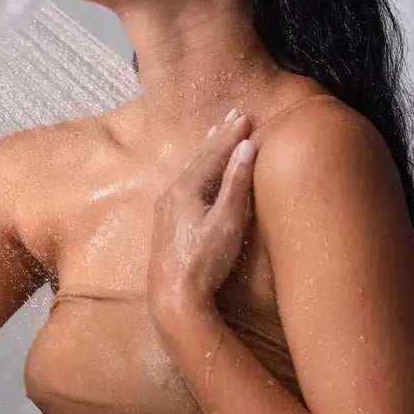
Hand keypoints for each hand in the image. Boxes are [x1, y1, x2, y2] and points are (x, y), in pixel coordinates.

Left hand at [148, 109, 257, 319]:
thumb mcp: (227, 221)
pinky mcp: (167, 225)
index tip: (246, 115)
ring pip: (190, 171)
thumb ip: (236, 183)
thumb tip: (246, 147)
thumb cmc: (204, 260)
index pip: (214, 153)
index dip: (232, 135)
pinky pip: (185, 185)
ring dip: (206, 152)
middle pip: (199, 158)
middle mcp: (172, 193)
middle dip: (218, 136)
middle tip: (232, 115)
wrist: (173, 297)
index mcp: (186, 188)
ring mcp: (166, 209)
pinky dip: (197, 170)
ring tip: (215, 135)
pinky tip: (197, 176)